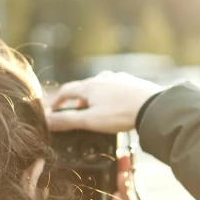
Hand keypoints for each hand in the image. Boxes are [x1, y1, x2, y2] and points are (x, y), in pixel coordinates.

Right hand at [46, 72, 161, 133]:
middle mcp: (102, 78)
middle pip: (83, 88)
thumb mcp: (90, 120)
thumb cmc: (120, 114)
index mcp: (89, 86)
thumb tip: (46, 121)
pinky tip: (115, 106)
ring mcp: (118, 79)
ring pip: (100, 87)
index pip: (66, 91)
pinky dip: (109, 97)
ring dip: (93, 98)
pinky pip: (115, 88)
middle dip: (76, 101)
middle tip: (75, 114)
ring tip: (95, 112)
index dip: (56, 101)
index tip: (52, 110)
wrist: (153, 107)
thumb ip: (67, 120)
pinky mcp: (131, 82)